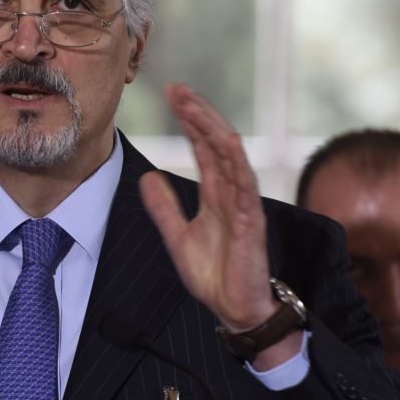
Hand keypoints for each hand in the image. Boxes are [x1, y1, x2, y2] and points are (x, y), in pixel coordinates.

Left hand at [138, 84, 296, 366]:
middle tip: (178, 89)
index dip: (189, 121)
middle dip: (198, 114)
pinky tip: (226, 140)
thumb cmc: (214, 275)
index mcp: (215, 194)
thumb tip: (147, 177)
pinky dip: (237, 162)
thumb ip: (164, 208)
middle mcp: (231, 193)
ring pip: (232, 157)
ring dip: (213, 128)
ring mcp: (243, 205)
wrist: (234, 311)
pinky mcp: (252, 223)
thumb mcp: (178, 237)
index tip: (172, 95)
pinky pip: (246, 187)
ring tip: (194, 105)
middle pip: (217, 143)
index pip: (203, 148)